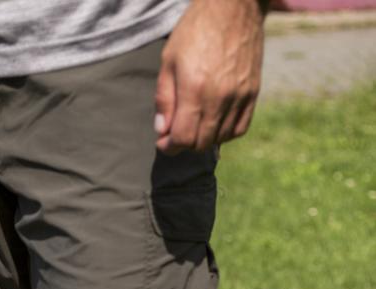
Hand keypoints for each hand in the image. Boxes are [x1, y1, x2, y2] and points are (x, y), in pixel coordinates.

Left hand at [155, 0, 265, 153]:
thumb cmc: (195, 30)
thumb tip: (162, 131)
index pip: (183, 138)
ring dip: (203, 140)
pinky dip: (225, 134)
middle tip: (176, 134)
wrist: (233, 6)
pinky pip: (239, 129)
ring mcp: (239, 96)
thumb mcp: (169, 61)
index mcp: (195, 89)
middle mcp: (219, 97)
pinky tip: (214, 124)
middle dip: (184, 144)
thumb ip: (164, 99)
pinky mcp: (252, 93)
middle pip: (201, 143)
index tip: (163, 142)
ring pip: (220, 139)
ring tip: (194, 126)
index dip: (169, 147)